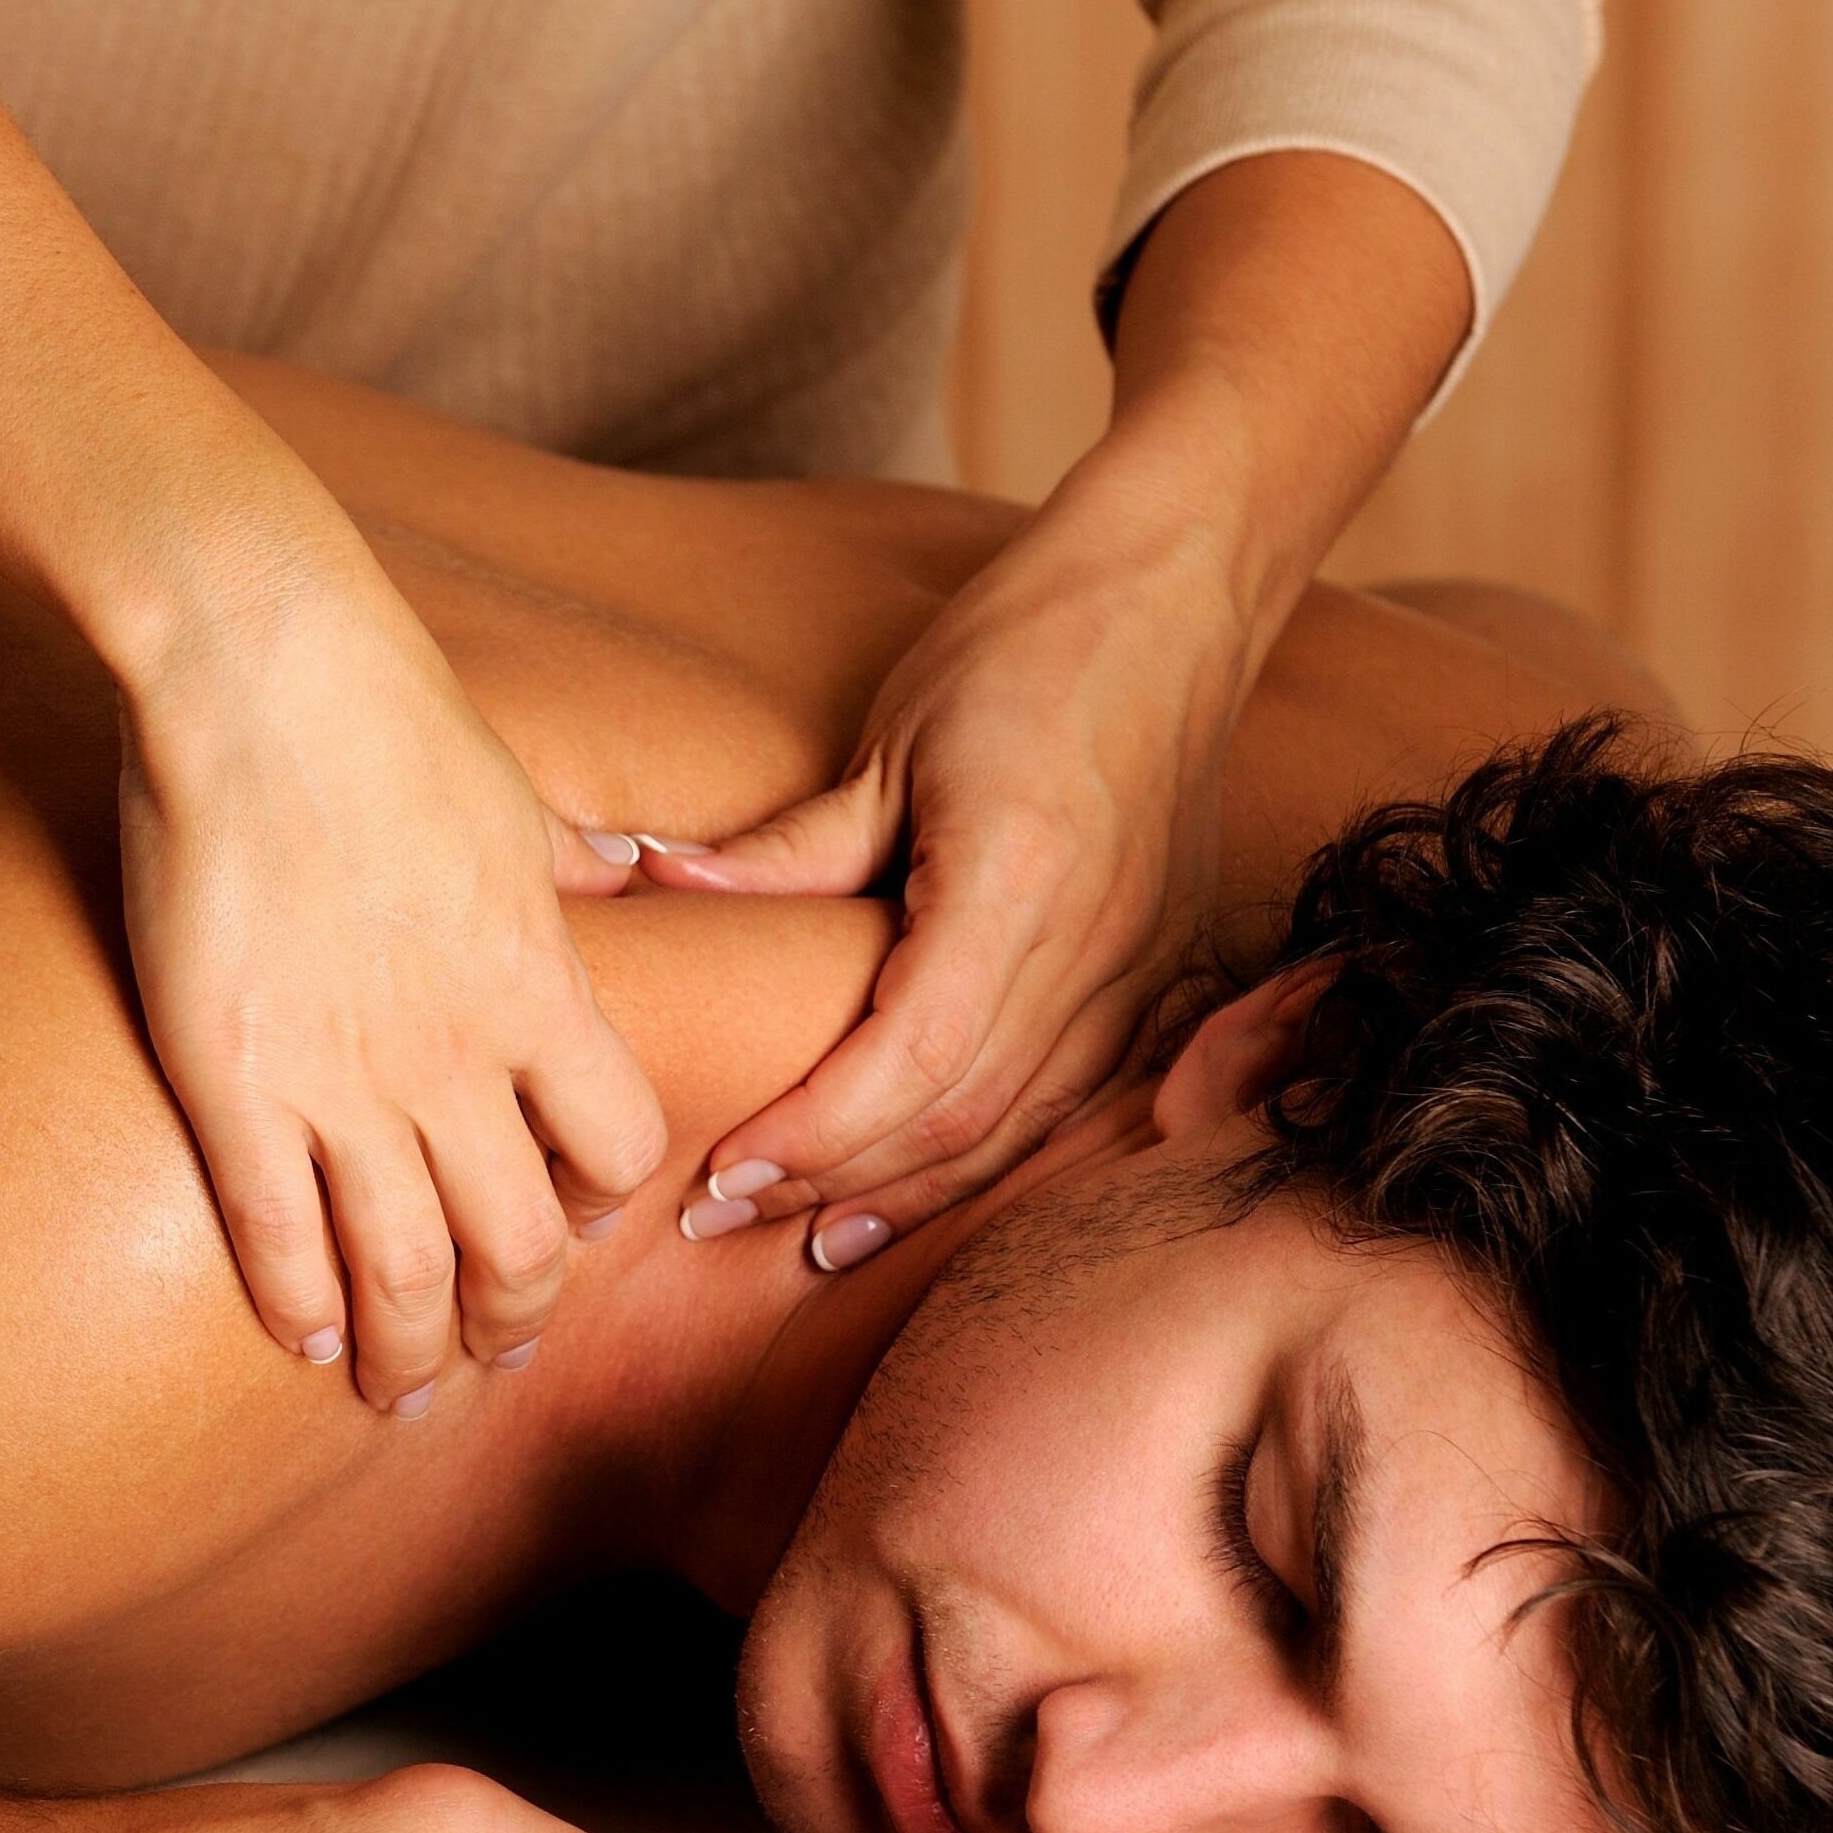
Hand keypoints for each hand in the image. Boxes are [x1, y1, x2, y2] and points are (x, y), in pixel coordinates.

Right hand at [120, 563, 667, 1410]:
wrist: (259, 670)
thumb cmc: (388, 710)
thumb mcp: (518, 797)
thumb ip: (575, 863)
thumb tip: (629, 867)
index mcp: (541, 987)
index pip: (617, 1148)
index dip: (599, 1205)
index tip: (569, 1223)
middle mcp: (459, 1056)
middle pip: (520, 1244)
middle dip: (511, 1319)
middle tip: (488, 1352)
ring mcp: (346, 1079)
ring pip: (406, 1271)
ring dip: (411, 1347)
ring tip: (398, 1384)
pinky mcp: (237, 1081)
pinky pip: (278, 1233)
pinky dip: (298, 1301)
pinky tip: (300, 1335)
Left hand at [645, 455, 1246, 1263]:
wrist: (1175, 591)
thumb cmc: (1025, 645)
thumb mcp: (890, 741)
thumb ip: (786, 849)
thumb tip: (656, 881)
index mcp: (1019, 882)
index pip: (911, 1058)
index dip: (813, 1133)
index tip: (721, 1171)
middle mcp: (1098, 946)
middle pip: (958, 1118)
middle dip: (833, 1183)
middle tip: (723, 1221)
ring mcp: (1144, 968)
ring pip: (1020, 1130)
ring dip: (909, 1197)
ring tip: (810, 1241)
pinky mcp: (1164, 973)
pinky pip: (1075, 1105)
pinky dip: (989, 1161)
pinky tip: (922, 1193)